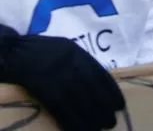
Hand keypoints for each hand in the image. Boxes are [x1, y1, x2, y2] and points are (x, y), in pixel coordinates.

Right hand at [0, 28, 124, 130]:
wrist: (14, 51)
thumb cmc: (38, 51)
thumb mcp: (63, 49)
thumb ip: (78, 62)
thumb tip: (96, 81)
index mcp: (75, 51)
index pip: (97, 72)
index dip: (110, 89)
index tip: (119, 103)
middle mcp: (69, 61)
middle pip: (90, 86)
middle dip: (103, 104)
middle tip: (112, 120)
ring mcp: (56, 73)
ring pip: (77, 97)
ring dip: (89, 115)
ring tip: (100, 127)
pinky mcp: (43, 86)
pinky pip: (60, 106)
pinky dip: (70, 119)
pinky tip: (78, 129)